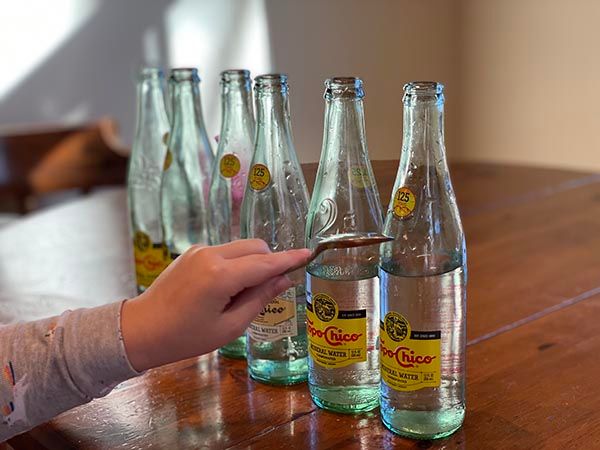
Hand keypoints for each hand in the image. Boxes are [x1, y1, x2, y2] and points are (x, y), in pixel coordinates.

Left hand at [121, 239, 310, 371]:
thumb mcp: (229, 327)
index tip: (308, 254)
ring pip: (241, 247)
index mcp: (220, 275)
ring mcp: (200, 250)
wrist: (141, 329)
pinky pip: (226, 251)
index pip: (265, 263)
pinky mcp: (193, 252)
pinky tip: (223, 289)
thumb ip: (259, 300)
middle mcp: (211, 254)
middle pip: (256, 247)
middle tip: (265, 292)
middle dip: (269, 263)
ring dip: (251, 264)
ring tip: (237, 296)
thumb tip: (283, 281)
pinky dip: (236, 264)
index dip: (289, 259)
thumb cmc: (185, 337)